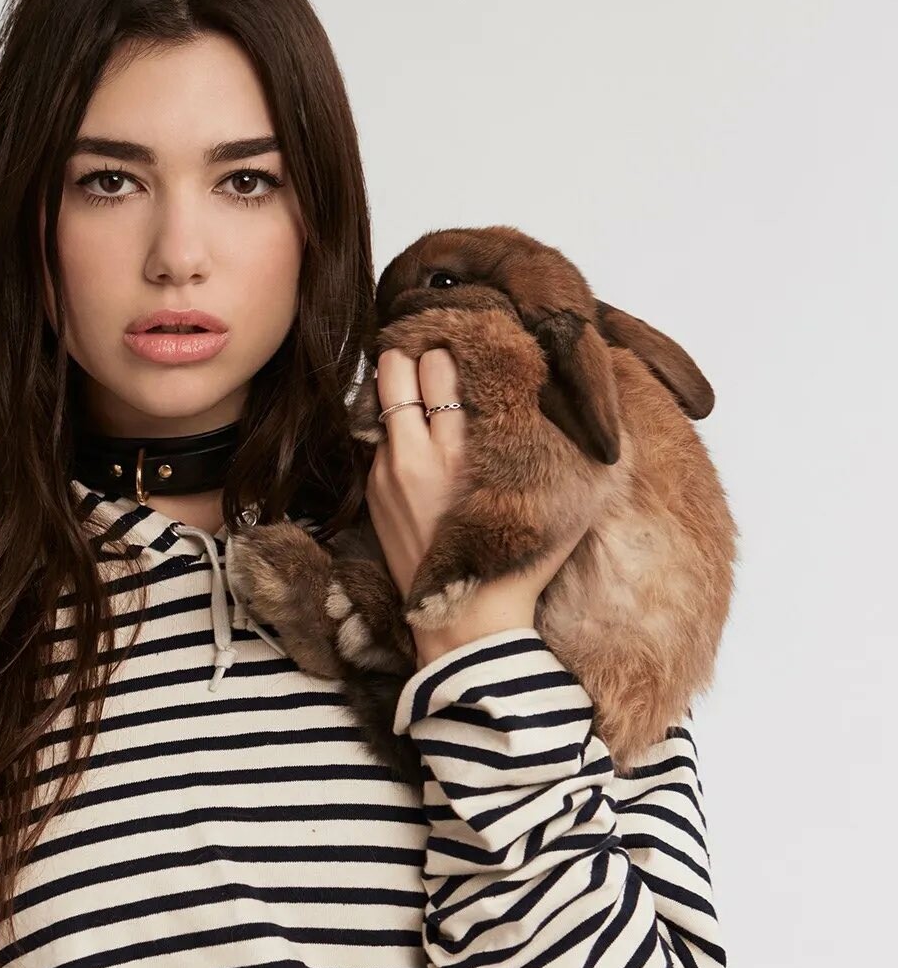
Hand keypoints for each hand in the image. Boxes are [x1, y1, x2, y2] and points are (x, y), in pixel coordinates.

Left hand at [366, 346, 592, 664]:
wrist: (469, 624)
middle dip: (418, 354)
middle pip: (400, 369)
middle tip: (438, 352)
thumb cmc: (520, 563)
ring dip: (398, 380)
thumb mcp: (557, 499)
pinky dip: (391, 419)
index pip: (441, 367)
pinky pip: (376, 434)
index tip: (468, 343)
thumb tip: (593, 403)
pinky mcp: (374, 491)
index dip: (454, 348)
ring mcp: (388, 473)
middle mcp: (418, 456)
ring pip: (379, 395)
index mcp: (463, 452)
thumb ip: (564, 443)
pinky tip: (412, 424)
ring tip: (419, 377)